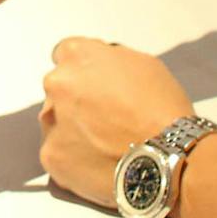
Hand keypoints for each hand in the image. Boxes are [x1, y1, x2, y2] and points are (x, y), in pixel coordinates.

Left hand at [38, 37, 193, 206]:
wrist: (165, 157)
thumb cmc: (161, 108)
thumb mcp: (143, 64)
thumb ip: (110, 61)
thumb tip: (100, 69)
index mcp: (77, 55)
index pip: (65, 55)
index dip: (83, 71)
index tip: (95, 86)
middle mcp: (56, 84)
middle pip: (58, 90)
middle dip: (75, 100)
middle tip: (104, 118)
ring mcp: (51, 121)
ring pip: (55, 122)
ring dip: (72, 129)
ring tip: (105, 145)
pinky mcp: (51, 156)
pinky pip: (58, 154)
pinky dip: (73, 159)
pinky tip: (99, 162)